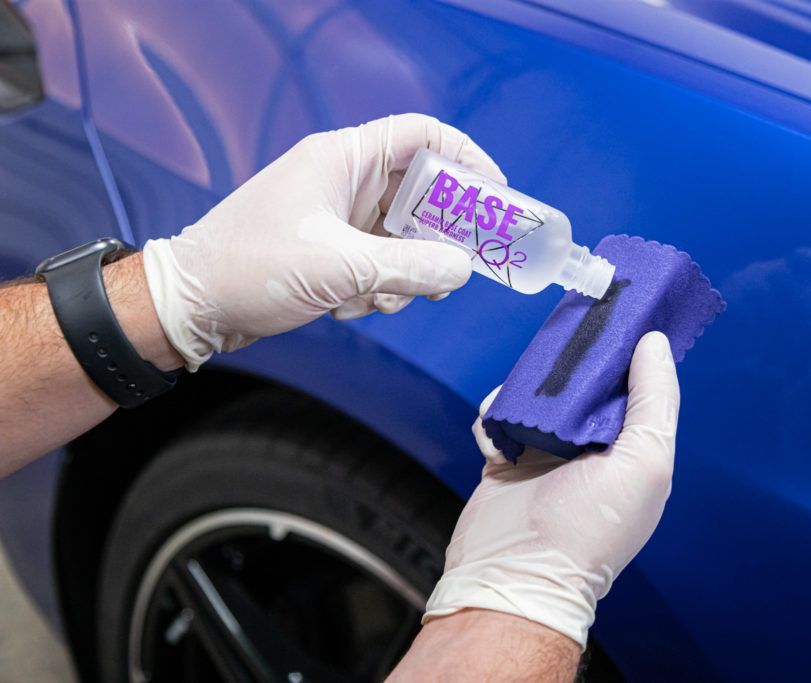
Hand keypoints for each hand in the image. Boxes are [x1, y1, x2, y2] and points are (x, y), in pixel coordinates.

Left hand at [143, 114, 504, 369]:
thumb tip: (462, 270)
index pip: (422, 136)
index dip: (466, 159)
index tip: (496, 195)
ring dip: (404, 273)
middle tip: (459, 268)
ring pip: (401, 237)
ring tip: (384, 300)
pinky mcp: (327, 247)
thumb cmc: (251, 268)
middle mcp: (342, 180)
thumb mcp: (341, 268)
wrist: (190, 305)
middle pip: (419, 194)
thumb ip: (411, 268)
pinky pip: (377, 262)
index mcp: (343, 159)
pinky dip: (377, 287)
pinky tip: (349, 307)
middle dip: (439, 237)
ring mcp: (335, 214)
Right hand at [424, 331, 679, 646]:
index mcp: (633, 450)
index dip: (631, 349)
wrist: (514, 575)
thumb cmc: (589, 529)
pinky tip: (496, 429)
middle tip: (563, 336)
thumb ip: (654, 400)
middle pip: (585, 384)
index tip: (621, 308)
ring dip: (528, 388)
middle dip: (573, 361)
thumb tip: (656, 342)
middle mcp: (593, 450)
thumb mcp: (644, 462)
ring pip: (539, 394)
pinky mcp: (506, 458)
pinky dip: (494, 415)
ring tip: (523, 392)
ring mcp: (547, 454)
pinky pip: (500, 416)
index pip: (637, 386)